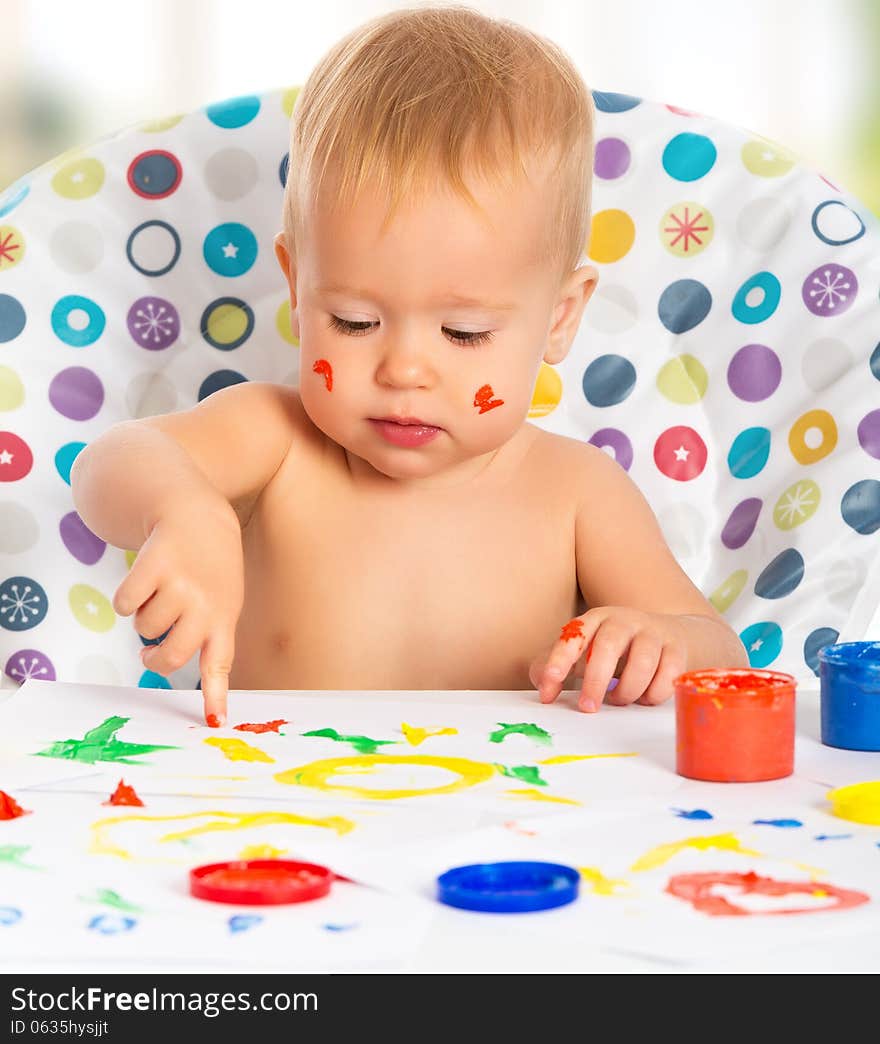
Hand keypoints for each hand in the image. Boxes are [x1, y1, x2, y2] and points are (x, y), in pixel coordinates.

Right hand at [112, 497, 244, 726]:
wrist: (199, 516)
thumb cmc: (209, 568)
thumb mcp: (223, 599)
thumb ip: (205, 634)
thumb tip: (165, 667)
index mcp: (225, 617)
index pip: (220, 664)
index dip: (216, 695)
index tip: (215, 722)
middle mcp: (205, 604)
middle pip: (169, 658)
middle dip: (154, 659)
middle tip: (152, 649)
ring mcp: (180, 584)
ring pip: (144, 629)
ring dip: (144, 616)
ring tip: (160, 593)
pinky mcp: (153, 566)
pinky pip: (123, 604)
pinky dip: (127, 597)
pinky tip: (146, 579)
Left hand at [529, 607, 687, 712]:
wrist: (668, 634)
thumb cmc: (616, 648)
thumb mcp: (583, 651)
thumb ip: (556, 666)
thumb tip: (543, 688)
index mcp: (595, 619)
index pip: (574, 636)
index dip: (560, 660)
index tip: (549, 685)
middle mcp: (624, 621)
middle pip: (609, 646)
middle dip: (596, 681)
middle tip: (587, 708)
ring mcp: (653, 633)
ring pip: (642, 663)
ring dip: (627, 691)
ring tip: (618, 700)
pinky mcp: (677, 649)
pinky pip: (668, 676)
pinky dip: (653, 694)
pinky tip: (644, 696)